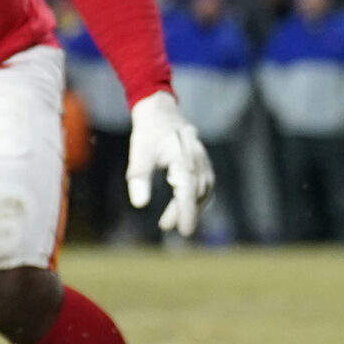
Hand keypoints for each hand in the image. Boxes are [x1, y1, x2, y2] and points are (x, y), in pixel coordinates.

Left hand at [126, 90, 212, 235]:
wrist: (160, 113)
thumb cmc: (148, 133)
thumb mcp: (138, 153)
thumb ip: (139, 178)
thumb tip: (139, 205)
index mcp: (183, 155)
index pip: (188, 189)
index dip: (187, 211)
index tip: (184, 231)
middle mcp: (197, 158)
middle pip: (196, 192)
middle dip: (184, 212)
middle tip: (166, 227)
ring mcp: (202, 159)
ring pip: (203, 189)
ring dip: (190, 207)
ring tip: (169, 221)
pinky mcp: (201, 162)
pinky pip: (204, 184)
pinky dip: (195, 199)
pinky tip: (181, 209)